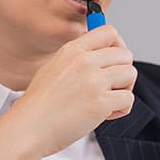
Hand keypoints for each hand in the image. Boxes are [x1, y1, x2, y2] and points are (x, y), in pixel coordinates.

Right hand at [0, 25, 136, 157]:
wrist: (29, 128)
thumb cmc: (40, 104)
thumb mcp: (54, 67)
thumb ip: (78, 59)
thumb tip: (105, 55)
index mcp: (72, 50)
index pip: (109, 32)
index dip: (118, 45)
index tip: (114, 60)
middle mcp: (85, 62)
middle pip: (125, 55)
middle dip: (123, 72)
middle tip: (112, 87)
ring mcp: (94, 82)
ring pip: (130, 74)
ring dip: (124, 89)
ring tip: (108, 101)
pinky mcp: (101, 103)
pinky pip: (128, 99)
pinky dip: (121, 109)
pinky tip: (105, 115)